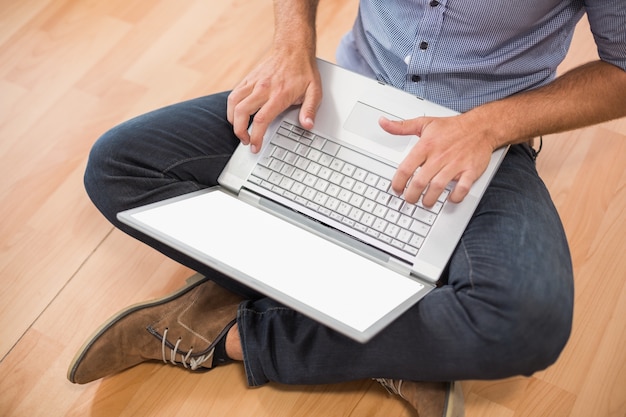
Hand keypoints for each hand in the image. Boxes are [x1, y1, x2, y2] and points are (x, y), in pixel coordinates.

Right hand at [227, 53, 321, 152]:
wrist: (293, 49)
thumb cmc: (303, 71)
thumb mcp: (315, 91)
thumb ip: (310, 110)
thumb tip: (308, 125)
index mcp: (279, 95)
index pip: (261, 120)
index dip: (255, 137)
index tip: (254, 146)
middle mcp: (263, 89)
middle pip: (241, 113)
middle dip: (239, 131)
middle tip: (245, 141)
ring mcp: (254, 82)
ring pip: (233, 102)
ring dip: (232, 120)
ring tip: (239, 129)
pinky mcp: (248, 78)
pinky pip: (234, 94)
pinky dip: (232, 107)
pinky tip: (237, 114)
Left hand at [380, 115, 495, 205]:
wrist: (481, 126)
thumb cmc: (452, 127)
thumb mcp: (423, 123)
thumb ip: (401, 126)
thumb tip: (383, 122)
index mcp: (426, 146)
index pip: (405, 168)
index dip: (397, 183)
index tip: (396, 189)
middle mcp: (439, 156)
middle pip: (419, 182)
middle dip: (411, 195)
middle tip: (410, 199)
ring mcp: (455, 164)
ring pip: (438, 187)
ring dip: (429, 199)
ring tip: (426, 202)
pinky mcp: (470, 170)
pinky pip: (462, 188)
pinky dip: (455, 196)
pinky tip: (450, 198)